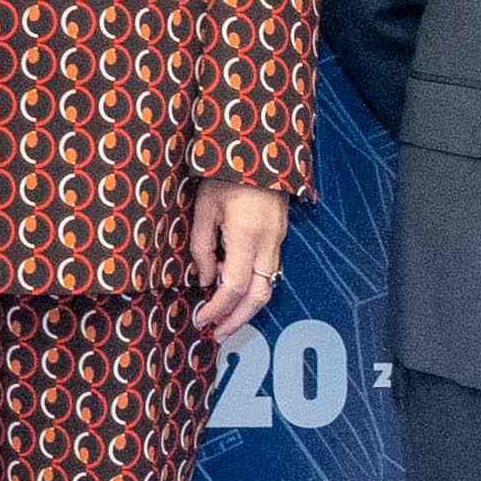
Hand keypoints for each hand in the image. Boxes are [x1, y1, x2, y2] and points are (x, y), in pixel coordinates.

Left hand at [186, 180, 288, 348]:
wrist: (260, 147)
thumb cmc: (225, 173)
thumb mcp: (204, 207)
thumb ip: (203, 247)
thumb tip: (206, 281)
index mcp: (246, 235)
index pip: (233, 286)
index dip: (217, 308)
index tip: (201, 318)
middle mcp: (268, 242)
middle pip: (259, 295)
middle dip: (238, 319)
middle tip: (218, 334)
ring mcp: (278, 239)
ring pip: (268, 285)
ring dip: (247, 308)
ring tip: (227, 321)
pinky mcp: (279, 235)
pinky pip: (270, 270)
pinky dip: (254, 288)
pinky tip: (236, 293)